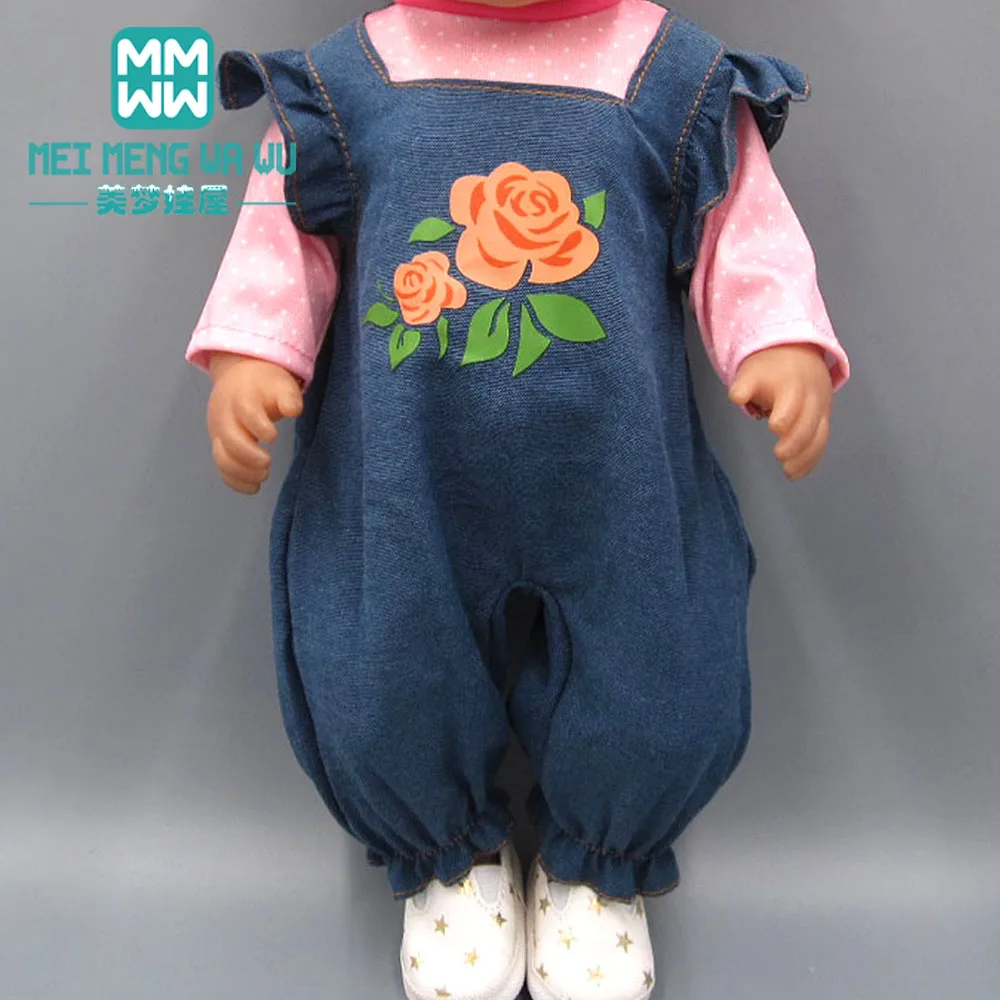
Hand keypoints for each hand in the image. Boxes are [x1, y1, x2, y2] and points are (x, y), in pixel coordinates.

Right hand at [205, 353, 303, 494]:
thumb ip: (288, 396)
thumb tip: (293, 411)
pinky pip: (221, 467)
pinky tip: (253, 487)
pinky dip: (235, 480)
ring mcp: (219, 433)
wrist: (238, 379)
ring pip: (221, 456)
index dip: (258, 426)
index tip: (273, 436)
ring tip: (263, 476)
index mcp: (242, 398)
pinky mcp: (219, 446)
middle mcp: (226, 417)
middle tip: (267, 464)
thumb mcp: (280, 383)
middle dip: (248, 456)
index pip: (246, 412)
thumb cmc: (264, 385)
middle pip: (229, 439)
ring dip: (241, 472)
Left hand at [728, 344, 832, 480]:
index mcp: (794, 386)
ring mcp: (821, 410)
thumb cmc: (770, 369)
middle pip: (809, 425)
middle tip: (779, 455)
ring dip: (806, 457)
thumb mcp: (752, 372)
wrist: (798, 355)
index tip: (774, 428)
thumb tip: (736, 398)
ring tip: (789, 473)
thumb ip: (743, 385)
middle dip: (795, 443)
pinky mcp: (823, 420)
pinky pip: (821, 442)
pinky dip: (811, 459)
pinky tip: (798, 473)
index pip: (793, 405)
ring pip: (819, 437)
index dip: (785, 418)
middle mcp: (812, 399)